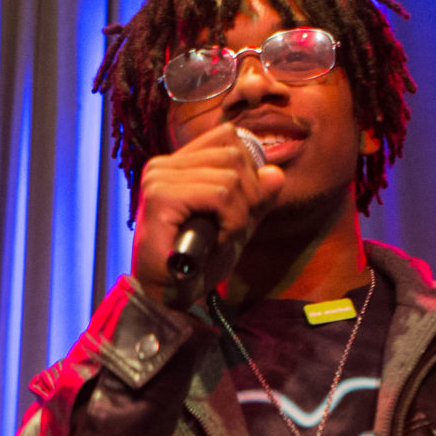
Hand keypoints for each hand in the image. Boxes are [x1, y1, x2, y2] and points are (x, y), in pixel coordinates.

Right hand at [127, 121, 284, 305]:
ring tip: (221, 239)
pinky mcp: (161, 196)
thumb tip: (276, 173)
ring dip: (239, 215)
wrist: (167, 298)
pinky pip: (220, 195)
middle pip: (233, 153)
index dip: (248, 170)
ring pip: (231, 176)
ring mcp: (159, 178)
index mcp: (176, 165)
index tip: (239, 209)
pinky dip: (230, 222)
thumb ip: (255, 199)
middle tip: (233, 229)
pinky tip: (216, 242)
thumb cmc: (196, 265)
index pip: (227, 137)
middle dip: (248, 194)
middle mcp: (163, 165)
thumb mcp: (235, 227)